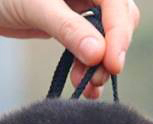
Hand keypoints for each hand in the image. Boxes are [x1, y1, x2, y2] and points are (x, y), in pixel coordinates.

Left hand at [0, 0, 139, 97]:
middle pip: (119, 20)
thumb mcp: (32, 7)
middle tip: (99, 77)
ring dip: (100, 64)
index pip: (116, 4)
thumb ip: (68, 28)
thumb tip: (99, 55)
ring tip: (87, 87)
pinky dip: (88, 67)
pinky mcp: (69, 25)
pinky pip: (90, 47)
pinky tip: (82, 85)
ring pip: (106, 37)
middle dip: (112, 51)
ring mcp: (79, 7)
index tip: (112, 64)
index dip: (118, 35)